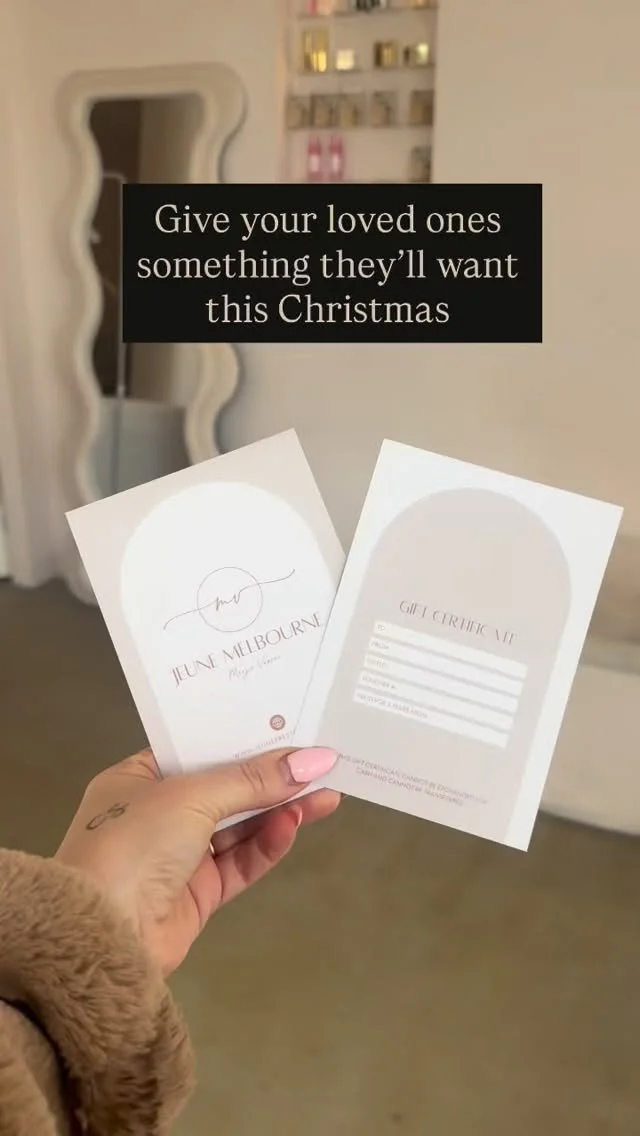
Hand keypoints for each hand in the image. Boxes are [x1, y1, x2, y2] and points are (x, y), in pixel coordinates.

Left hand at [55, 746, 339, 975]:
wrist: (103, 935)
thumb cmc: (133, 843)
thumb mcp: (193, 796)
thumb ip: (255, 780)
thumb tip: (314, 759)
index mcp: (137, 779)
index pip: (197, 749)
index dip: (242, 738)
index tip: (288, 725)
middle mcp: (155, 813)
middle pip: (224, 788)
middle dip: (271, 777)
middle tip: (320, 763)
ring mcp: (177, 855)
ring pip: (238, 826)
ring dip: (279, 810)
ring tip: (324, 793)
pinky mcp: (198, 893)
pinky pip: (240, 862)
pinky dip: (267, 844)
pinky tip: (293, 825)